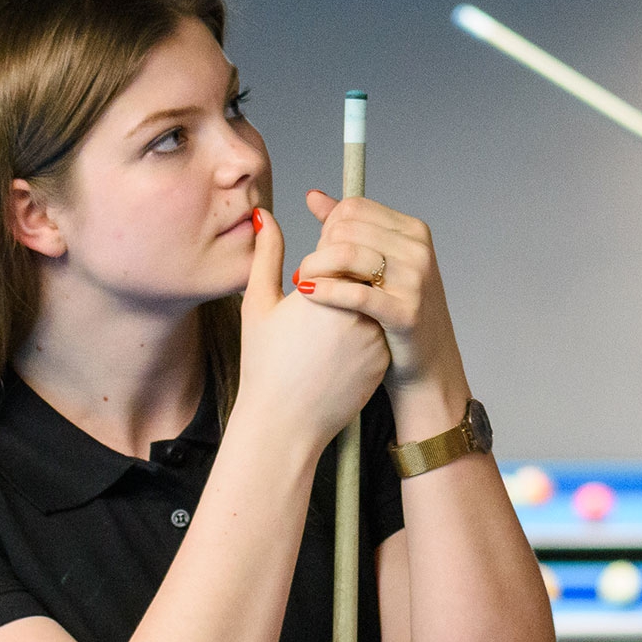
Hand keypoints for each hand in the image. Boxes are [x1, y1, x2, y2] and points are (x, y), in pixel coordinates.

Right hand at [237, 209, 393, 442]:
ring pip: (375, 289)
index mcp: (324, 289)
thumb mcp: (258, 305)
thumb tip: (266, 216)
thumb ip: (266, 254)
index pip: (340, 235)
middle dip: (346, 259)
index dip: (327, 237)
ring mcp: (374, 332)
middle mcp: (356, 307)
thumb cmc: (263, 365)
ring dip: (357, 286)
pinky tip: (337, 338)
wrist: (285, 425)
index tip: (311, 258)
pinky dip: (364, 317)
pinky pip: (379, 319)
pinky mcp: (383, 353)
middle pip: (364, 258)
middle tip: (322, 279)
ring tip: (328, 312)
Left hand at [295, 191, 467, 413]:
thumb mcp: (378, 266)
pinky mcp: (406, 313)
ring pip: (345, 255)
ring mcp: (416, 281)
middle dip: (318, 249)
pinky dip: (324, 292)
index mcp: (413, 232)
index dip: (326, 228)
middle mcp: (418, 250)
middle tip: (305, 274)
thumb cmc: (395, 313)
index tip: (320, 254)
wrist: (427, 366)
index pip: (353, 209)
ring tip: (301, 285)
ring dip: (313, 268)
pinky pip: (354, 293)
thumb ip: (345, 229)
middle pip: (344, 229)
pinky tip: (306, 296)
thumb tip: (314, 197)